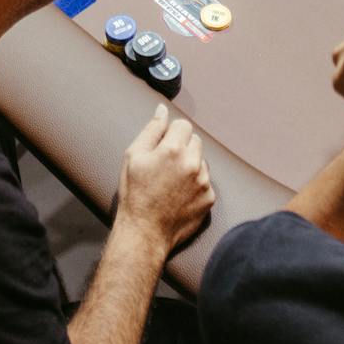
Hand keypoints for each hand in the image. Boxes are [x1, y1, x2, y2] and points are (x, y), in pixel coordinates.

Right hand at [114, 104, 213, 253]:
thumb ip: (151, 129)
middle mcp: (193, 163)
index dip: (171, 134)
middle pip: (195, 140)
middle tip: (165, 165)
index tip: (162, 147)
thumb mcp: (133, 156)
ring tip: (171, 182)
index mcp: (173, 149)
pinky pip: (205, 181)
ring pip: (201, 161)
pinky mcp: (209, 198)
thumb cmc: (134, 193)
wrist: (145, 233)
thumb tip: (162, 110)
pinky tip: (179, 195)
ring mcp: (204, 182)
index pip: (183, 125)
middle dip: (182, 147)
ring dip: (190, 165)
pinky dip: (195, 184)